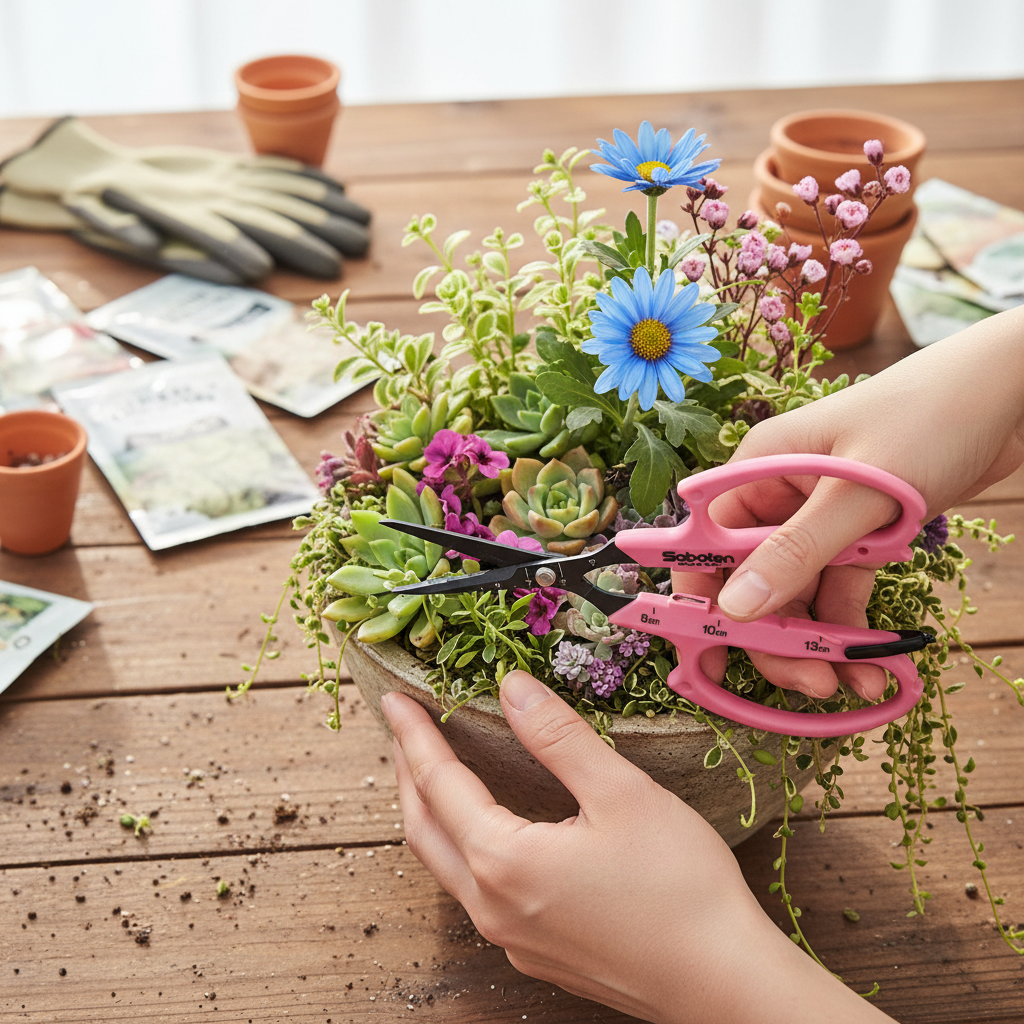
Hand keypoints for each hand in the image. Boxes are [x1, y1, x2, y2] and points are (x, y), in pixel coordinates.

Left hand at [382, 672, 896, 1023]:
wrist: (723, 983)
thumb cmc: (679, 887)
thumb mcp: (620, 793)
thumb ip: (557, 736)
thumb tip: (510, 686)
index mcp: (504, 861)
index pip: (438, 783)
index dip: (414, 736)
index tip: (395, 700)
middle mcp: (493, 907)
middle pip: (423, 829)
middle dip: (407, 773)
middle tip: (403, 729)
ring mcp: (512, 938)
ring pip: (445, 865)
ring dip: (429, 812)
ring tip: (431, 772)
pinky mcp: (537, 954)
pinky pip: (474, 893)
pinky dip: (460, 846)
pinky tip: (483, 831)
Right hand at [686, 307, 1023, 700]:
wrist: (1010, 394)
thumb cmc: (929, 418)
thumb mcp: (860, 491)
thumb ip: (797, 551)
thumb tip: (734, 609)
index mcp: (757, 470)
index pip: (705, 545)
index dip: (702, 602)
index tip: (712, 658)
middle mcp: (776, 497)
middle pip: (751, 581)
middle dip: (774, 635)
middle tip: (808, 681)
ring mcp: (817, 519)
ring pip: (796, 595)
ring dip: (816, 642)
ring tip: (847, 681)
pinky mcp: (857, 536)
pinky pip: (839, 592)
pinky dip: (849, 628)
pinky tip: (869, 664)